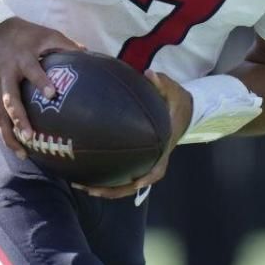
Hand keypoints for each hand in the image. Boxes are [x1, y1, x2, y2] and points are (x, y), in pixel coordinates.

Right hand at [0, 17, 83, 155]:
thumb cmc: (22, 33)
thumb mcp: (45, 33)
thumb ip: (65, 45)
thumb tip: (89, 55)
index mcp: (22, 58)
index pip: (32, 70)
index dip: (40, 81)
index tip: (51, 94)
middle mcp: (6, 74)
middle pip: (9, 100)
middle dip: (19, 119)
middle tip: (30, 136)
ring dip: (9, 134)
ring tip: (22, 152)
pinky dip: (4, 131)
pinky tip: (15, 146)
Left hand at [78, 72, 191, 199]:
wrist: (184, 110)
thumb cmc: (176, 102)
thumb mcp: (173, 91)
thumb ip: (162, 83)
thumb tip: (150, 74)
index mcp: (162, 148)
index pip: (155, 170)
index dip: (143, 179)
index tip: (132, 183)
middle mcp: (154, 160)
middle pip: (134, 184)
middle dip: (112, 190)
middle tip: (89, 188)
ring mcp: (145, 162)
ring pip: (125, 184)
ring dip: (104, 188)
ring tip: (80, 185)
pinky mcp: (137, 159)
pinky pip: (121, 174)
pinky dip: (105, 178)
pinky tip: (85, 174)